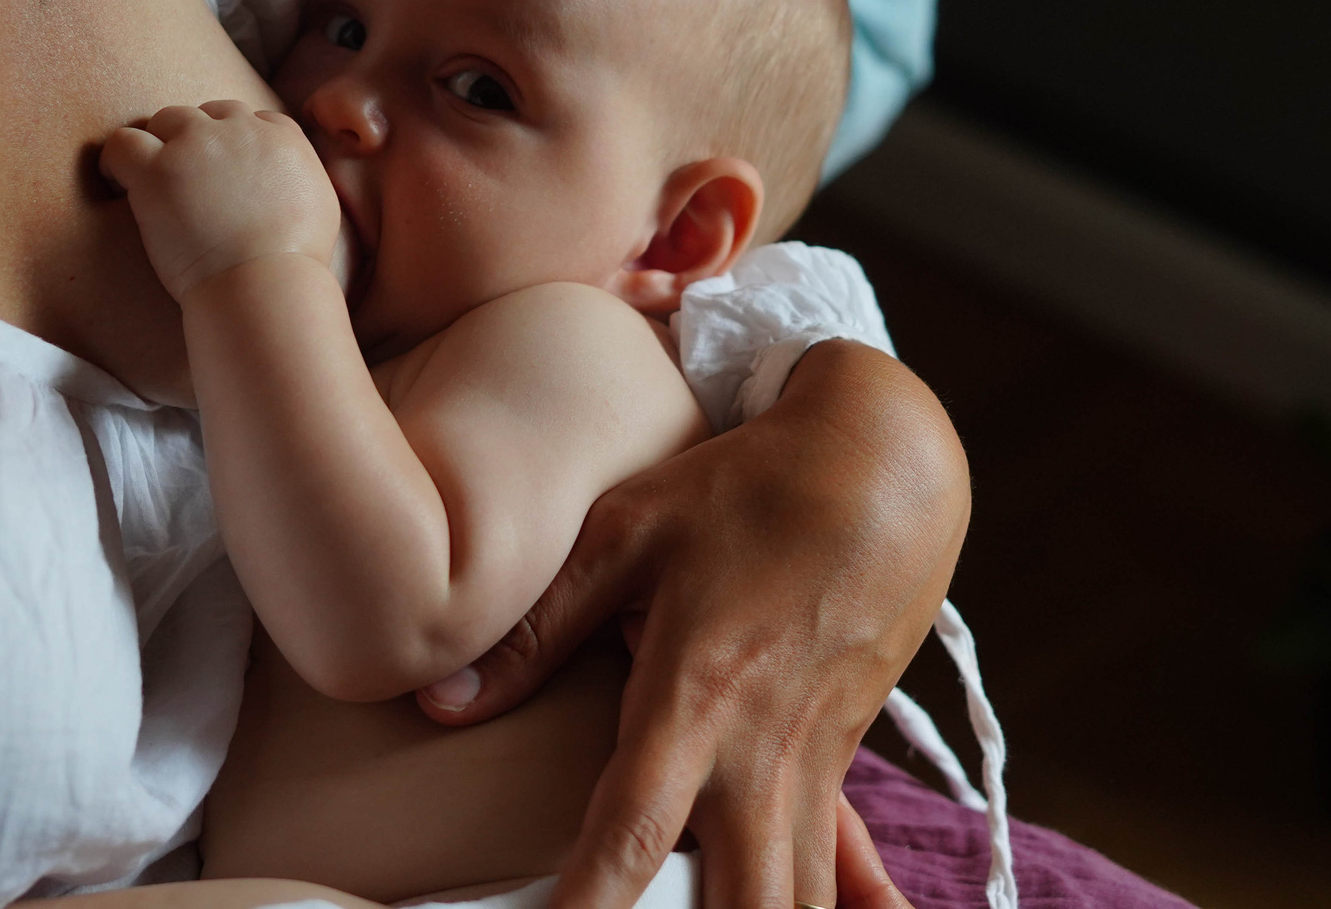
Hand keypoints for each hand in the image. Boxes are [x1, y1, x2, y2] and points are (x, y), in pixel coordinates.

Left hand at [101, 100, 340, 300]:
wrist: (264, 283)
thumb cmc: (293, 263)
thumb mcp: (321, 205)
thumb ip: (303, 175)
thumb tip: (286, 177)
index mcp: (282, 137)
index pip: (254, 118)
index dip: (235, 142)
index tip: (225, 171)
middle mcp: (240, 130)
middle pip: (211, 113)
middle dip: (198, 138)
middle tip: (187, 178)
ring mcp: (197, 145)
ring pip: (167, 119)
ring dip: (160, 144)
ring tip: (152, 180)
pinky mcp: (157, 170)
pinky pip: (122, 143)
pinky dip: (116, 160)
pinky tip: (119, 185)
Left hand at [416, 341, 967, 908]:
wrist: (886, 465)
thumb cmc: (747, 488)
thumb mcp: (629, 531)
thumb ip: (539, 627)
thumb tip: (444, 701)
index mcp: (696, 697)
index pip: (631, 838)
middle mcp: (761, 754)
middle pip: (742, 905)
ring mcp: (813, 766)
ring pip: (802, 902)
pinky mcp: (841, 760)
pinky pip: (845, 866)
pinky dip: (848, 908)